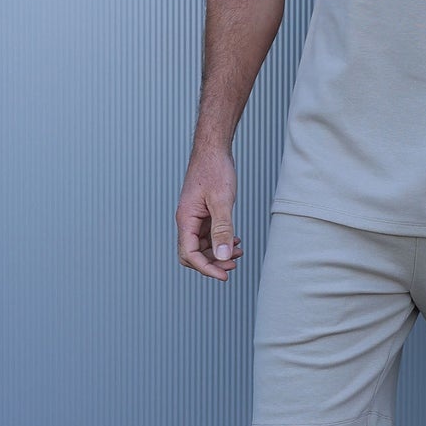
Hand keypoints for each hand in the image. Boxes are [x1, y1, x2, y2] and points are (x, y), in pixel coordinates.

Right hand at [176, 149, 242, 280]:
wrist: (213, 149)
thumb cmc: (214, 169)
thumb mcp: (221, 201)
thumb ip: (222, 229)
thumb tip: (222, 256)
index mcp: (186, 219)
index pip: (189, 254)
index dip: (206, 268)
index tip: (224, 275)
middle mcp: (187, 221)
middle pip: (193, 254)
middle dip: (213, 263)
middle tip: (233, 265)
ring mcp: (195, 218)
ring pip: (202, 246)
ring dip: (219, 253)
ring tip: (239, 252)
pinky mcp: (203, 213)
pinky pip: (209, 235)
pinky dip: (221, 241)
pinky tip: (236, 241)